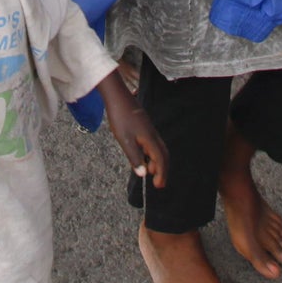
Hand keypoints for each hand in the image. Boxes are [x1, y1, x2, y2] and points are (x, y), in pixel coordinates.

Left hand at [98, 69, 166, 187]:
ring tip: (150, 171)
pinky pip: (153, 143)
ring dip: (157, 161)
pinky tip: (143, 155)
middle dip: (163, 169)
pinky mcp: (144, 125)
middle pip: (163, 154)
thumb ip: (135, 158)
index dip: (161, 173)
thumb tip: (143, 174)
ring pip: (158, 148)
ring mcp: (149, 129)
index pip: (160, 159)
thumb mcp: (125, 141)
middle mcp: (152, 134)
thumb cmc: (120, 118)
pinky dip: (151, 153)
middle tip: (158, 183)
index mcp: (149, 138)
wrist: (117, 96)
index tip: (158, 186)